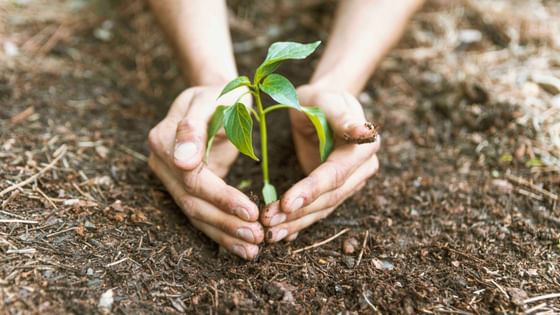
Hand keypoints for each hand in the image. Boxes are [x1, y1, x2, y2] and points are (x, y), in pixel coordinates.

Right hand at [148, 86, 263, 259]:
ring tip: (253, 249)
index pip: (192, 178)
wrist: (217, 97)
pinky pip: (201, 214)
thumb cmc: (221, 94)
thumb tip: (182, 162)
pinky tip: (242, 246)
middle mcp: (162, 162)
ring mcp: (170, 178)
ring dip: (225, 234)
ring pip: (196, 214)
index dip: (221, 197)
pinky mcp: (185, 188)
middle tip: (257, 237)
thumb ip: (194, 127)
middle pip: (192, 202)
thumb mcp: (213, 99)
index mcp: (164, 139)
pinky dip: (222, 232)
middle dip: (226, 222)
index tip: (251, 211)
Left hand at [261, 84, 379, 241]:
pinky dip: (299, 223)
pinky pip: (319, 210)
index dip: (311, 189)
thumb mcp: (326, 100)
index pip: (334, 174)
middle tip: (268, 222)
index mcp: (363, 148)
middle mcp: (362, 169)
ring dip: (296, 223)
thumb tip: (364, 133)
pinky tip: (281, 234)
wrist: (322, 105)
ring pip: (324, 209)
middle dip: (298, 212)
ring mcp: (351, 182)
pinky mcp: (336, 190)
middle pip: (330, 197)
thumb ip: (342, 116)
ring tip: (269, 233)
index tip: (285, 203)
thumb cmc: (320, 99)